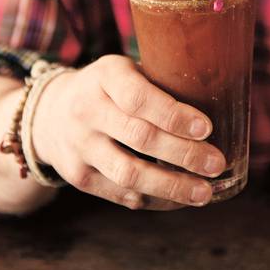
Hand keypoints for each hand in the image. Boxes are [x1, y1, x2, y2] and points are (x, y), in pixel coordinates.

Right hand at [31, 54, 225, 209]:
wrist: (49, 112)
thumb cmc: (107, 88)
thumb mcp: (124, 70)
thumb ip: (157, 83)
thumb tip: (220, 102)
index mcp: (105, 76)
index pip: (140, 99)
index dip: (174, 116)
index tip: (207, 128)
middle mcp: (87, 110)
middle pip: (140, 138)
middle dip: (184, 154)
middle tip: (216, 164)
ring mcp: (79, 146)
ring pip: (129, 173)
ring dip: (171, 186)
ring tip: (203, 193)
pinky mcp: (77, 176)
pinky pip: (120, 193)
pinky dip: (153, 199)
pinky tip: (177, 199)